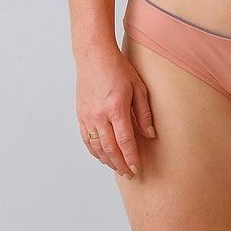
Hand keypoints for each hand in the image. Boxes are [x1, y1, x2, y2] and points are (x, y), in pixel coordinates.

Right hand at [75, 47, 155, 178]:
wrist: (93, 56)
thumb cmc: (118, 68)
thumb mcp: (138, 87)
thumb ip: (144, 113)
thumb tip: (150, 134)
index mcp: (116, 108)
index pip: (124, 141)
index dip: (131, 158)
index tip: (137, 169)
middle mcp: (99, 115)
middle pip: (110, 149)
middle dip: (120, 164)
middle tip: (129, 174)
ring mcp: (87, 116)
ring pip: (96, 147)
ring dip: (107, 160)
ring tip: (118, 168)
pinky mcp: (80, 115)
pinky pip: (86, 139)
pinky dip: (94, 151)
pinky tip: (102, 156)